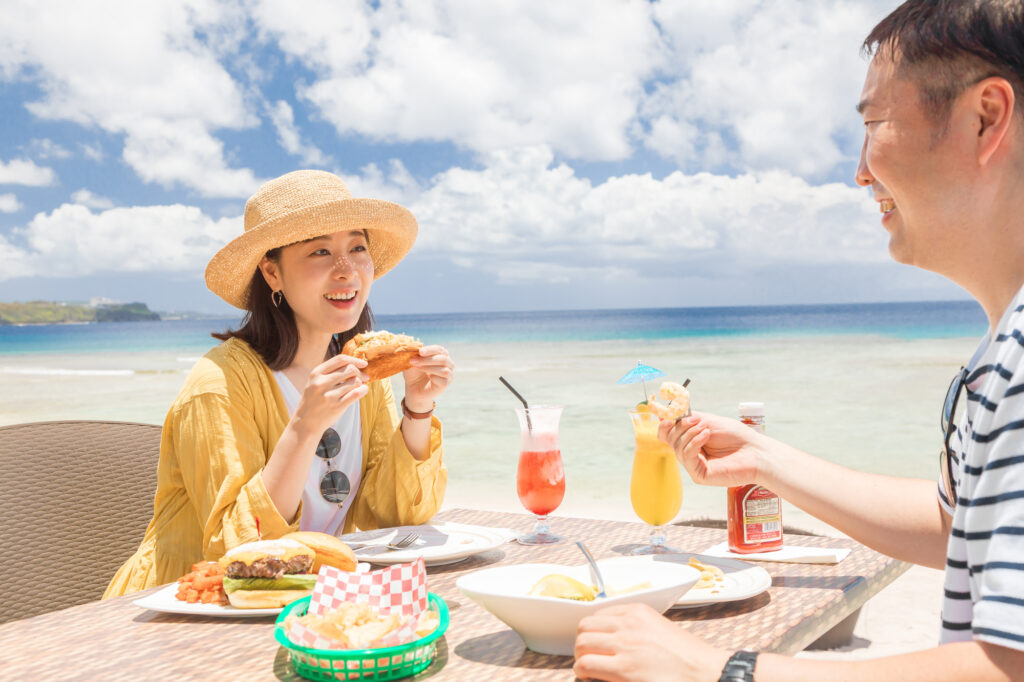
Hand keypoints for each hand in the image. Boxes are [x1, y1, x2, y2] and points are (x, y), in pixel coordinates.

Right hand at [291, 353, 368, 436]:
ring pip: (355, 381)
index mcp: (316, 373)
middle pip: (350, 369)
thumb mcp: (315, 382)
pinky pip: (356, 393)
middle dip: (359, 373)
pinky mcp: (337, 407)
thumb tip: (356, 366)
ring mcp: (329, 395)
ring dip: (361, 383)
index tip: (363, 364)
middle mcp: (321, 383)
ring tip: (358, 387)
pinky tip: (363, 390)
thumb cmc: (313, 400)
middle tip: (364, 378)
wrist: (305, 423)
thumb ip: (331, 373)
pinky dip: (363, 390)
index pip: (340, 360)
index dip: (354, 360)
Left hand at [401, 345, 453, 410]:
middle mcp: (448, 363)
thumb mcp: (413, 361)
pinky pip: (443, 379)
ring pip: (444, 369)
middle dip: (427, 359)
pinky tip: (427, 377)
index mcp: (441, 355)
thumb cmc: (414, 373)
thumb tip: (415, 347)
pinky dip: (433, 377)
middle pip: (443, 359)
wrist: (414, 388)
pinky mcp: (446, 384)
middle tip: (413, 360)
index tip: (420, 351)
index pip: (439, 349)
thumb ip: (415, 354)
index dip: (430, 350)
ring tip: (417, 367)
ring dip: (429, 368)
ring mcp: (448, 374)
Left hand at [574, 603, 728, 681]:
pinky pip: (586, 665)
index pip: (598, 614)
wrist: (705, 672)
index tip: (595, 641)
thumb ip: (635, 627)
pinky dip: (582, 671)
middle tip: (588, 655)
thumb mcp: (658, 628)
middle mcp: (628, 624)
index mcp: (638, 612)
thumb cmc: (686, 656)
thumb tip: (612, 637)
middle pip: (585, 627)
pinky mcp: (623, 669)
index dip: (594, 631)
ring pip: (582, 644)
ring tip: (588, 667)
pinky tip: (589, 677)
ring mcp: (625, 646)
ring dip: (581, 656)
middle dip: (583, 642)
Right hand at [658, 411, 770, 487]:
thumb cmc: (736, 436)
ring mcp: (693, 465)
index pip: (667, 434)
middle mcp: (690, 453)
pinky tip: (706, 436)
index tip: (669, 416)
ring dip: (690, 433)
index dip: (664, 425)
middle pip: (669, 439)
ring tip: (706, 429)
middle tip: (696, 421)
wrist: (755, 451)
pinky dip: (694, 442)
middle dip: (679, 426)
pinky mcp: (699, 475)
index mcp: (690, 440)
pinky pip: (687, 456)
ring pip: (677, 447)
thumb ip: (687, 419)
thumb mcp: (708, 421)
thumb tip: (665, 415)